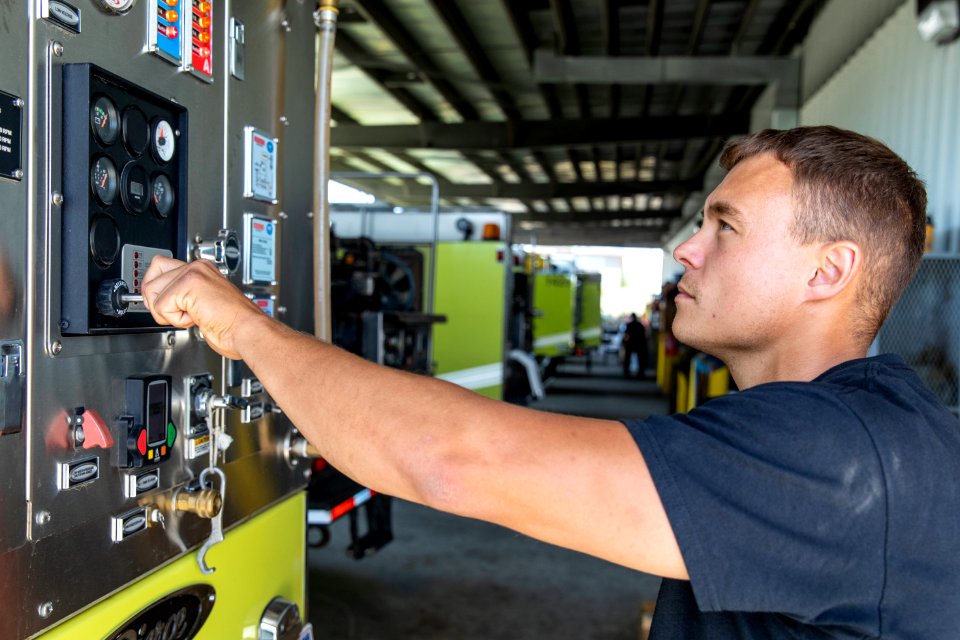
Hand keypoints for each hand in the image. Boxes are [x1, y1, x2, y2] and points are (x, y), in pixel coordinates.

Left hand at [141, 256, 264, 358]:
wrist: (248, 330)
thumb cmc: (234, 324)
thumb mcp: (204, 303)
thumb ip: (185, 295)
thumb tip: (160, 299)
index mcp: (202, 269)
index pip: (160, 268)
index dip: (158, 291)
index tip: (168, 305)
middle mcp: (197, 267)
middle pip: (150, 278)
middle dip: (157, 303)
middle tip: (180, 312)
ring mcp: (193, 273)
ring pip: (151, 292)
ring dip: (168, 312)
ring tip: (192, 315)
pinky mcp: (188, 284)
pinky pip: (161, 306)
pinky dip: (175, 319)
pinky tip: (196, 318)